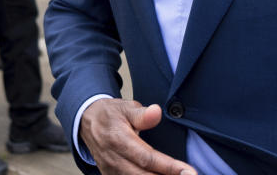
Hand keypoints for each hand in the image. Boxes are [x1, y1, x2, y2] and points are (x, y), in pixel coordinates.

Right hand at [80, 99, 196, 174]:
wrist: (87, 122)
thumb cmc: (110, 114)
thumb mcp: (125, 107)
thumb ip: (142, 114)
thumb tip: (156, 112)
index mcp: (119, 140)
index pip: (148, 158)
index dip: (170, 167)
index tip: (189, 172)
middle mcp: (114, 159)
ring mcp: (111, 171)